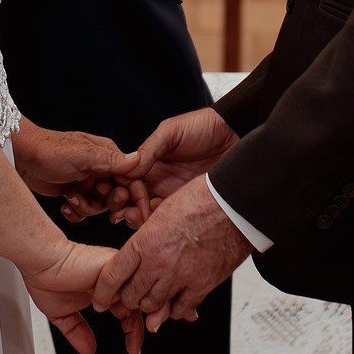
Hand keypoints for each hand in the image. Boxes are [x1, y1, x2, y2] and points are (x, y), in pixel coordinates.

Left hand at [12, 124, 148, 224]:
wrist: (21, 157)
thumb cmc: (49, 149)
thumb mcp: (81, 154)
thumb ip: (110, 159)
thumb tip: (138, 160)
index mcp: (108, 156)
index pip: (132, 179)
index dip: (135, 197)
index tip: (133, 213)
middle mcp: (101, 169)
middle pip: (120, 196)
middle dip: (109, 204)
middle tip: (96, 199)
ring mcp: (88, 182)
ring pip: (101, 207)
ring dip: (86, 207)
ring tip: (71, 197)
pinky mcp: (75, 193)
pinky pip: (85, 212)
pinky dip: (76, 212)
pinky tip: (65, 205)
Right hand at [25, 242, 144, 353]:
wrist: (41, 262)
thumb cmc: (48, 279)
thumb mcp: (63, 315)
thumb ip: (77, 332)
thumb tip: (89, 350)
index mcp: (105, 290)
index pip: (129, 310)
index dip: (133, 331)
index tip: (132, 349)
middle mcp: (113, 281)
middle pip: (138, 304)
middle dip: (138, 329)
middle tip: (134, 348)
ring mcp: (115, 272)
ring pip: (138, 294)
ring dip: (135, 316)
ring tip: (128, 333)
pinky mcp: (113, 265)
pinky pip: (131, 283)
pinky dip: (126, 300)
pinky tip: (113, 311)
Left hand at [93, 175, 251, 330]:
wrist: (233, 204)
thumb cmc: (200, 199)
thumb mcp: (161, 212)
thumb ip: (146, 236)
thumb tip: (139, 256)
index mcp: (144, 241)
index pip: (112, 275)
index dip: (102, 292)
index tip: (100, 300)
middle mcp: (158, 263)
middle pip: (131, 296)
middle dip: (127, 299)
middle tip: (129, 297)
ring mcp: (180, 277)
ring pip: (153, 306)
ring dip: (150, 305)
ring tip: (151, 298)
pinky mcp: (201, 286)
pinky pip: (179, 309)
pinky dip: (174, 309)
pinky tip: (174, 302)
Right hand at [113, 107, 236, 228]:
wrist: (236, 135)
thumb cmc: (204, 127)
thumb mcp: (172, 131)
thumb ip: (150, 148)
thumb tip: (128, 167)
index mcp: (150, 162)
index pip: (125, 179)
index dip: (117, 188)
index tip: (117, 195)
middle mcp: (158, 181)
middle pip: (132, 200)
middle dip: (123, 208)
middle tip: (123, 212)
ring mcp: (173, 194)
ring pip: (147, 214)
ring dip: (136, 219)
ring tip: (136, 218)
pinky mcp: (188, 206)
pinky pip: (168, 220)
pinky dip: (157, 226)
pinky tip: (154, 226)